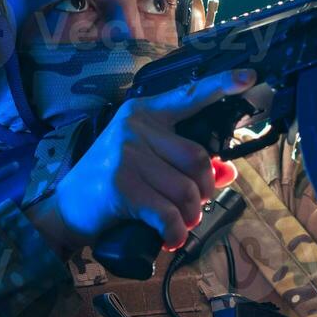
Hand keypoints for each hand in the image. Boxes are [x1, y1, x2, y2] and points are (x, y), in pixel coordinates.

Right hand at [30, 69, 251, 255]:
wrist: (65, 209)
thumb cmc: (112, 183)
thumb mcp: (146, 162)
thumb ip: (184, 162)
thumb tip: (227, 172)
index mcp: (145, 112)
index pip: (190, 95)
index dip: (222, 86)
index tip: (250, 77)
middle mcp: (136, 127)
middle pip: (199, 160)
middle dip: (203, 192)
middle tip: (192, 207)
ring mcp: (126, 155)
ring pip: (186, 191)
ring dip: (189, 217)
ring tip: (179, 224)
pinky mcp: (122, 186)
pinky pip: (168, 214)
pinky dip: (174, 233)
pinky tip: (169, 239)